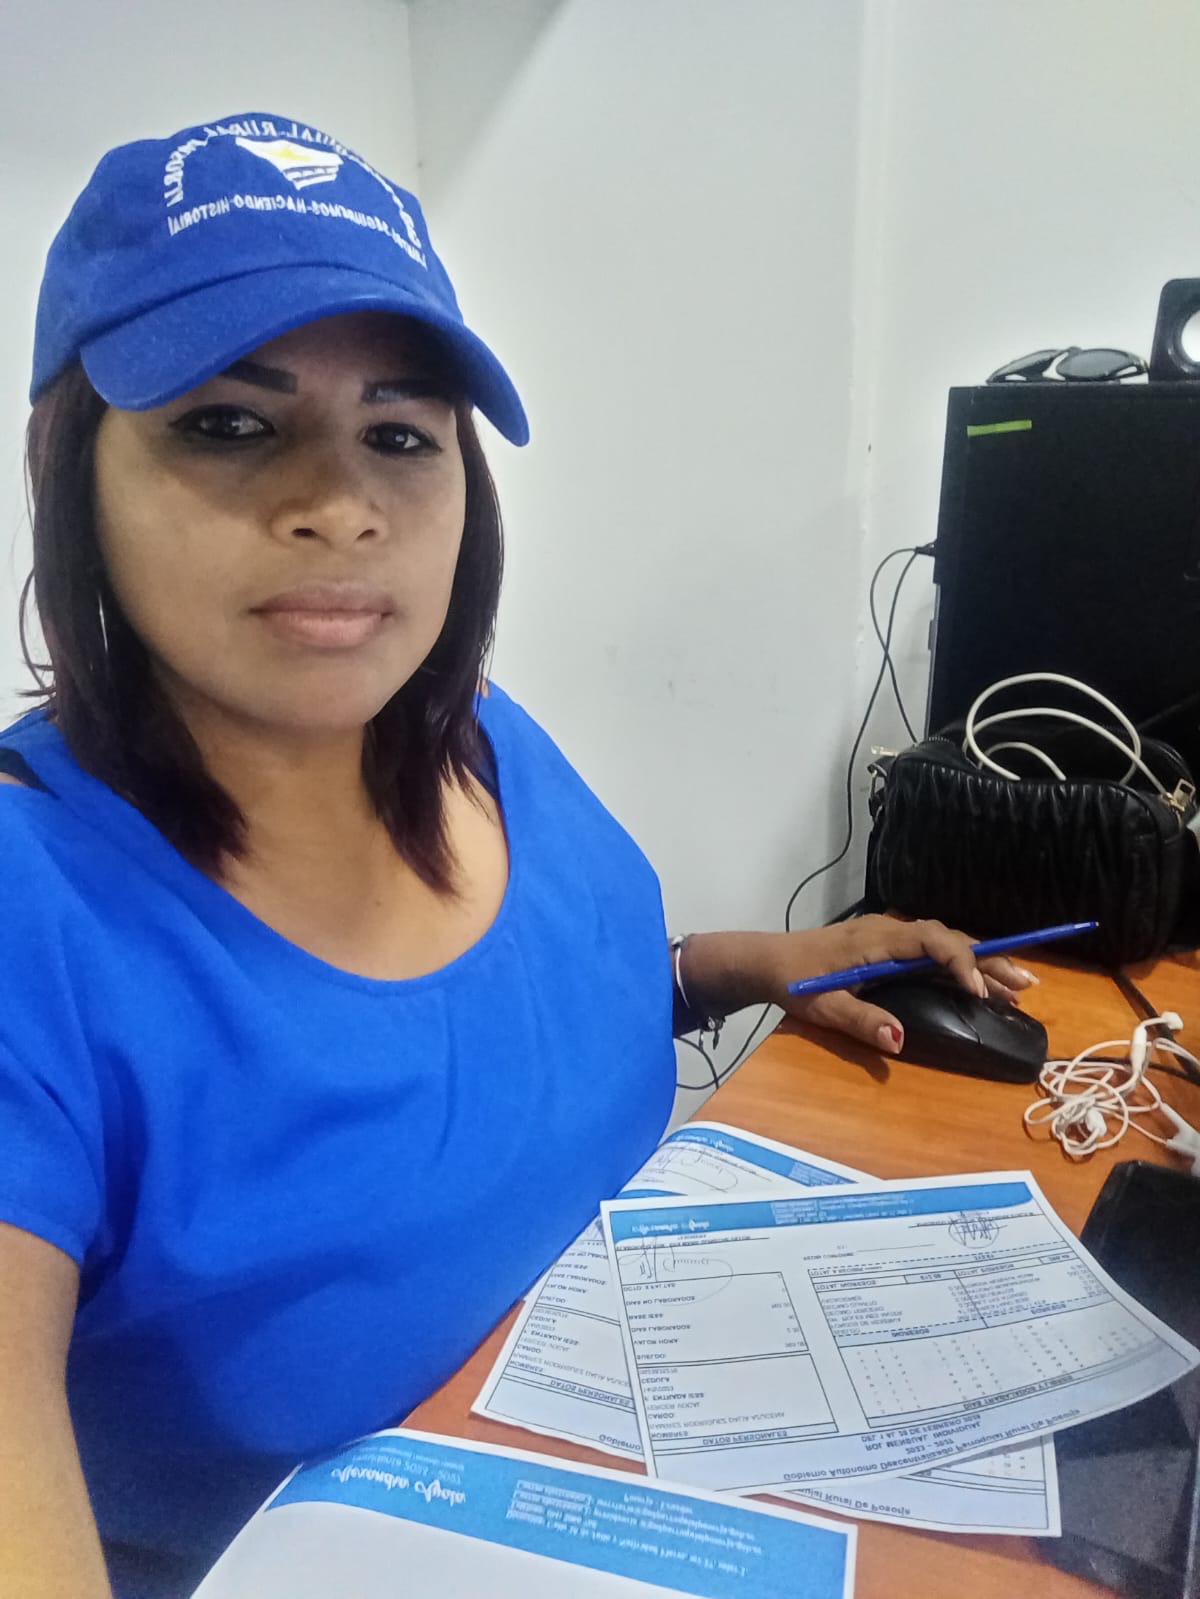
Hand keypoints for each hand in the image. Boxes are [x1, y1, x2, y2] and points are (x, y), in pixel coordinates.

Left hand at [774, 917, 1036, 1054]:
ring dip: (982, 962)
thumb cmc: (795, 981)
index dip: (960, 962)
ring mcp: (892, 938)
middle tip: (1025, 984)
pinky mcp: (890, 948)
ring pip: (946, 944)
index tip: (980, 991)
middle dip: (988, 960)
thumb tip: (900, 1041)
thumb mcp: (824, 1006)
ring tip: (1021, 986)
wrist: (769, 961)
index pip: (931, 941)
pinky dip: (962, 964)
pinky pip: (934, 952)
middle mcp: (891, 931)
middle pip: (949, 939)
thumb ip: (861, 1021)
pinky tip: (983, 984)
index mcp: (878, 939)